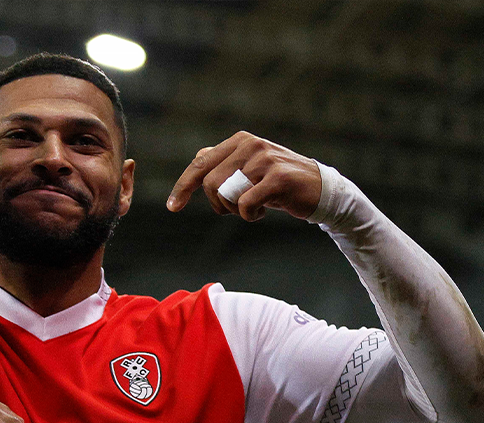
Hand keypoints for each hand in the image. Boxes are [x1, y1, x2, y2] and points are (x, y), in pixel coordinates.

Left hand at [166, 131, 321, 222]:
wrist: (317, 189)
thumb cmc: (277, 181)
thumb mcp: (249, 168)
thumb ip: (224, 161)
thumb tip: (199, 157)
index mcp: (239, 140)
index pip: (200, 164)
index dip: (182, 187)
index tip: (172, 207)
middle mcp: (251, 144)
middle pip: (210, 183)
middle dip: (218, 204)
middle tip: (236, 208)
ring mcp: (265, 159)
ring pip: (226, 194)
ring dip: (236, 210)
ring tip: (253, 207)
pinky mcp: (277, 178)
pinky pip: (245, 204)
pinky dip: (250, 215)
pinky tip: (263, 211)